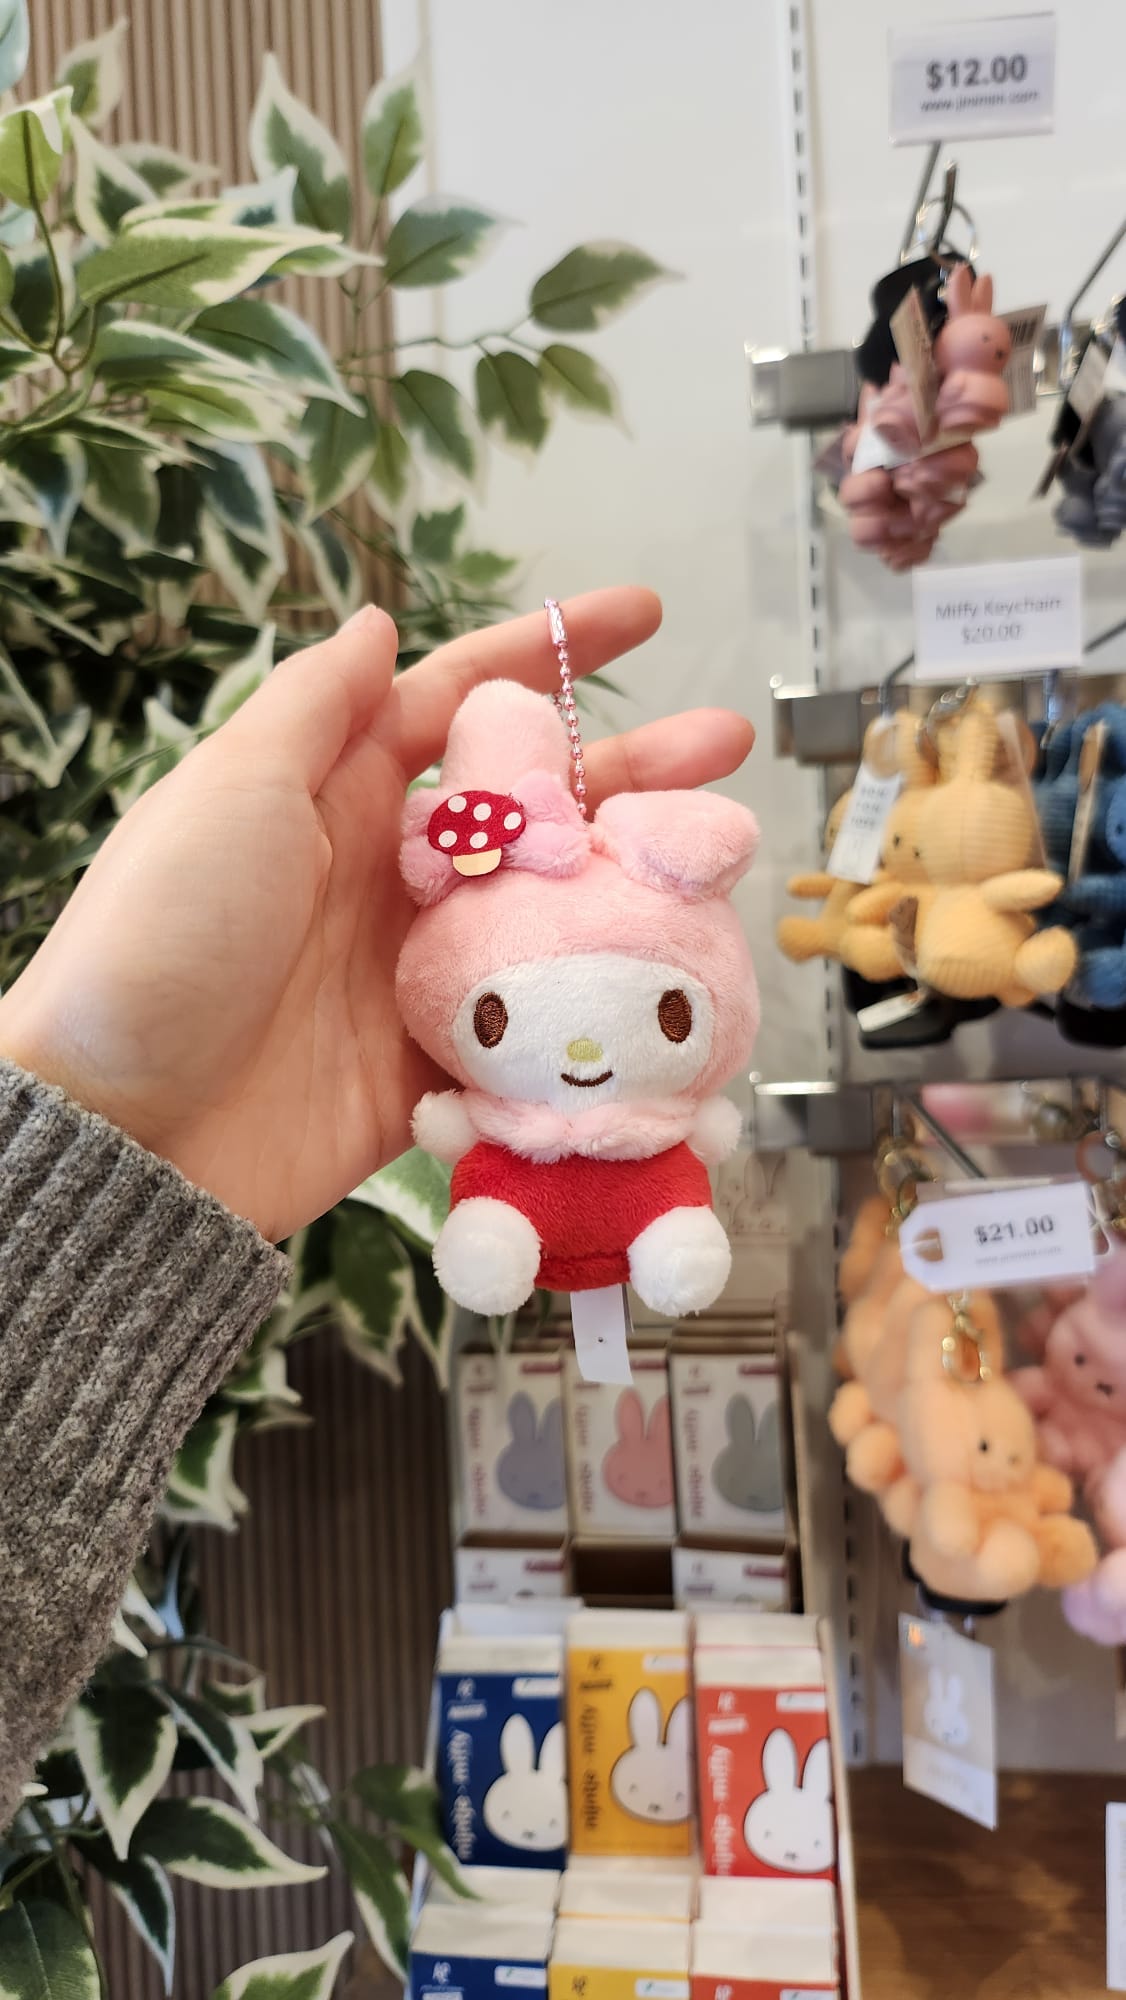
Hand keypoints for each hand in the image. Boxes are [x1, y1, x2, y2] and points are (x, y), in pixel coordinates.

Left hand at [0, 589, 753, 1240]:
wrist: (128, 1133)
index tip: (643, 614)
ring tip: (726, 861)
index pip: (461, 698)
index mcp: (338, 794)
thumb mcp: (229, 794)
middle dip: (634, 768)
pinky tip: (673, 986)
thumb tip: (378, 621)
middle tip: (729, 750)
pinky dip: (598, 1006)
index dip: (549, 651)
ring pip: (553, 909)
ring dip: (638, 881)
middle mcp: (390, 874)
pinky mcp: (436, 1065)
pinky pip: (534, 1027)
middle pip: (535, 805)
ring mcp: (420, 972)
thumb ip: (314, 710)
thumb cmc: (162, 943)